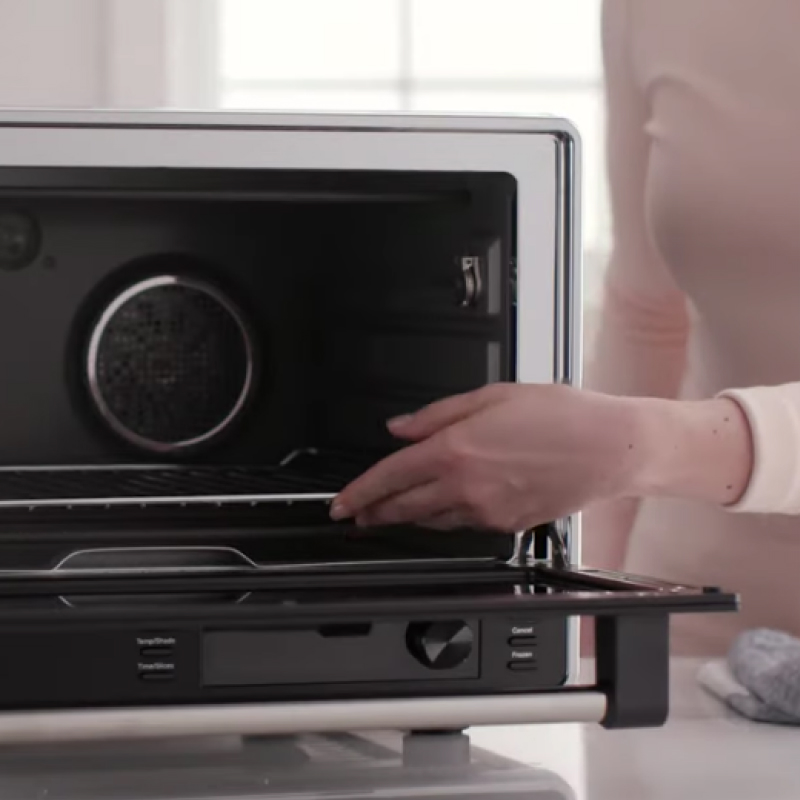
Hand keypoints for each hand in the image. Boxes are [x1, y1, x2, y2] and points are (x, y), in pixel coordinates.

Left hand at [330, 383, 645, 532]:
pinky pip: (463, 525)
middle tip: (357, 515)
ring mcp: (487, 512)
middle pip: (404, 507)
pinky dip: (444, 518)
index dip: (358, 492)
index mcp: (457, 449)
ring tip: (390, 514)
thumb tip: (400, 426)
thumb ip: (437, 415)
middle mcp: (467, 486)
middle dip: (374, 513)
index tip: (341, 504)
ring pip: (431, 520)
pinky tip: (440, 510)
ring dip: (406, 517)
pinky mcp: (507, 525)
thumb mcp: (491, 396)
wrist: (610, 448)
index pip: (391, 476)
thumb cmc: (561, 415)